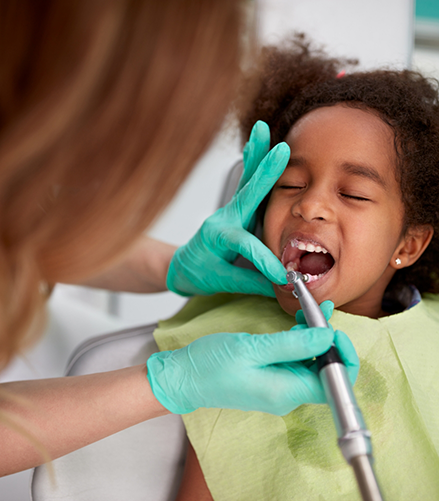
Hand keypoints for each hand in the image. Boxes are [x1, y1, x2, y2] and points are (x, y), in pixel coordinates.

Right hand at [146, 324, 351, 415]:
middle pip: (326, 371)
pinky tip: (297, 323)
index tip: (332, 329)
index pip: (335, 383)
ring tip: (310, 310)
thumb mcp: (252, 348)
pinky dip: (300, 341)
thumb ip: (293, 344)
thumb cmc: (211, 364)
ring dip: (314, 338)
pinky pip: (295, 361)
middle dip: (329, 341)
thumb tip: (328, 336)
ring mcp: (280, 388)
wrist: (183, 378)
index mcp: (286, 392)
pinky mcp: (271, 379)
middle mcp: (288, 395)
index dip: (342, 356)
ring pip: (311, 364)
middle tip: (320, 312)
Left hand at [166, 121, 289, 297]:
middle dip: (264, 172)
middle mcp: (223, 219)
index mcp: (218, 239)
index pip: (246, 247)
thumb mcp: (222, 283)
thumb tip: (282, 287)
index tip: (282, 276)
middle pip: (247, 194)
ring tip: (261, 130)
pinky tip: (257, 143)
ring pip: (247, 181)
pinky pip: (247, 184)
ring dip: (257, 155)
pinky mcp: (236, 210)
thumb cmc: (198, 273)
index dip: (265, 261)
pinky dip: (253, 162)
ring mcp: (229, 211)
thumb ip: (252, 283)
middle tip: (280, 149)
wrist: (182, 265)